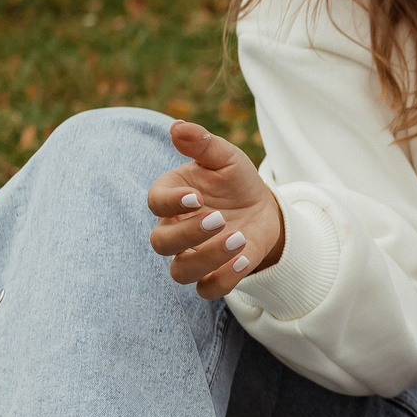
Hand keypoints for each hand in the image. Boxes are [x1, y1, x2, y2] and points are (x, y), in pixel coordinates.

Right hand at [145, 121, 286, 300]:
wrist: (262, 207)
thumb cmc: (235, 180)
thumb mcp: (225, 158)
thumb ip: (202, 144)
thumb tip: (178, 127)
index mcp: (171, 197)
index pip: (155, 203)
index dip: (170, 202)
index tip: (195, 196)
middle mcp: (175, 228)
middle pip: (160, 242)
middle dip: (188, 234)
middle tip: (219, 219)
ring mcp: (192, 254)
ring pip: (180, 271)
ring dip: (207, 259)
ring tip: (239, 237)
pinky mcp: (213, 274)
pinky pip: (207, 290)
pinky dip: (223, 280)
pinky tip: (244, 259)